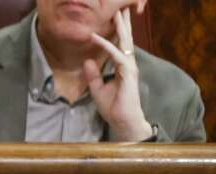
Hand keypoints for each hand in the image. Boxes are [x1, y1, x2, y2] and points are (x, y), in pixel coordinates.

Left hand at [83, 5, 153, 141]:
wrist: (122, 121)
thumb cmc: (113, 107)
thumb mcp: (97, 89)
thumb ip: (92, 75)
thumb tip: (86, 61)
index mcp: (122, 66)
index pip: (120, 44)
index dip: (116, 31)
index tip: (112, 17)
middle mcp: (128, 64)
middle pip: (125, 39)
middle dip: (123, 22)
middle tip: (120, 7)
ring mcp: (130, 67)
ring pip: (124, 43)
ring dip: (120, 27)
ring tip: (116, 12)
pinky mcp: (128, 74)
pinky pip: (116, 56)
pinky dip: (106, 46)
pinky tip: (96, 37)